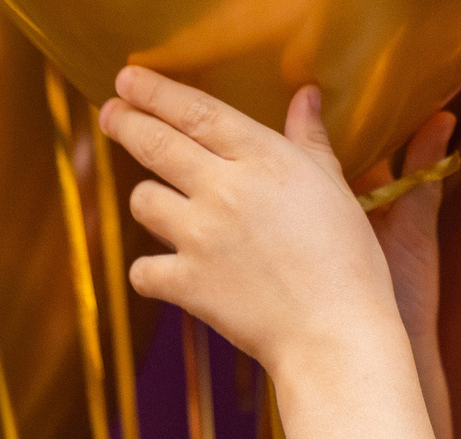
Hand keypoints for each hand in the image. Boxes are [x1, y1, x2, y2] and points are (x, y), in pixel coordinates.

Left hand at [97, 67, 443, 438]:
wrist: (336, 337)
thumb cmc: (349, 263)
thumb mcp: (336, 189)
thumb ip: (310, 139)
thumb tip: (306, 95)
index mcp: (263, 159)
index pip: (195, 111)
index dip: (155, 91)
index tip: (128, 78)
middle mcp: (224, 189)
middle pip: (155, 144)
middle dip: (125, 122)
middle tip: (111, 114)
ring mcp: (201, 237)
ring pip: (143, 201)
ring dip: (149, 201)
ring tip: (161, 206)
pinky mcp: (188, 285)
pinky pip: (144, 269)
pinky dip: (150, 271)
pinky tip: (163, 272)